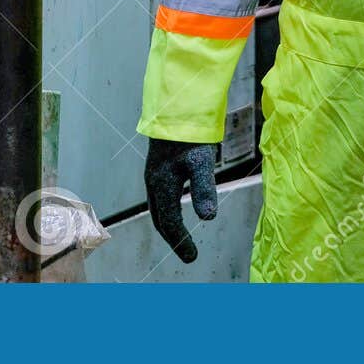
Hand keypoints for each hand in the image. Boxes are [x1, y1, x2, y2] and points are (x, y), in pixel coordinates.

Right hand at [144, 138, 217, 262]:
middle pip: (160, 219)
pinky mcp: (161, 165)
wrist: (177, 106)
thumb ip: (204, 189)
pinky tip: (178, 206)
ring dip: (169, 224)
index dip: (181, 242)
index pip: (170, 222)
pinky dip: (169, 209)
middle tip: (187, 253)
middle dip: (173, 238)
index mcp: (161, 186)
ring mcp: (155, 174)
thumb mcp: (201, 161)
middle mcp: (154, 182)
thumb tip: (209, 218)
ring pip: (159, 207)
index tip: (193, 257)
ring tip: (181, 237)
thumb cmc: (190, 134)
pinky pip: (161, 196)